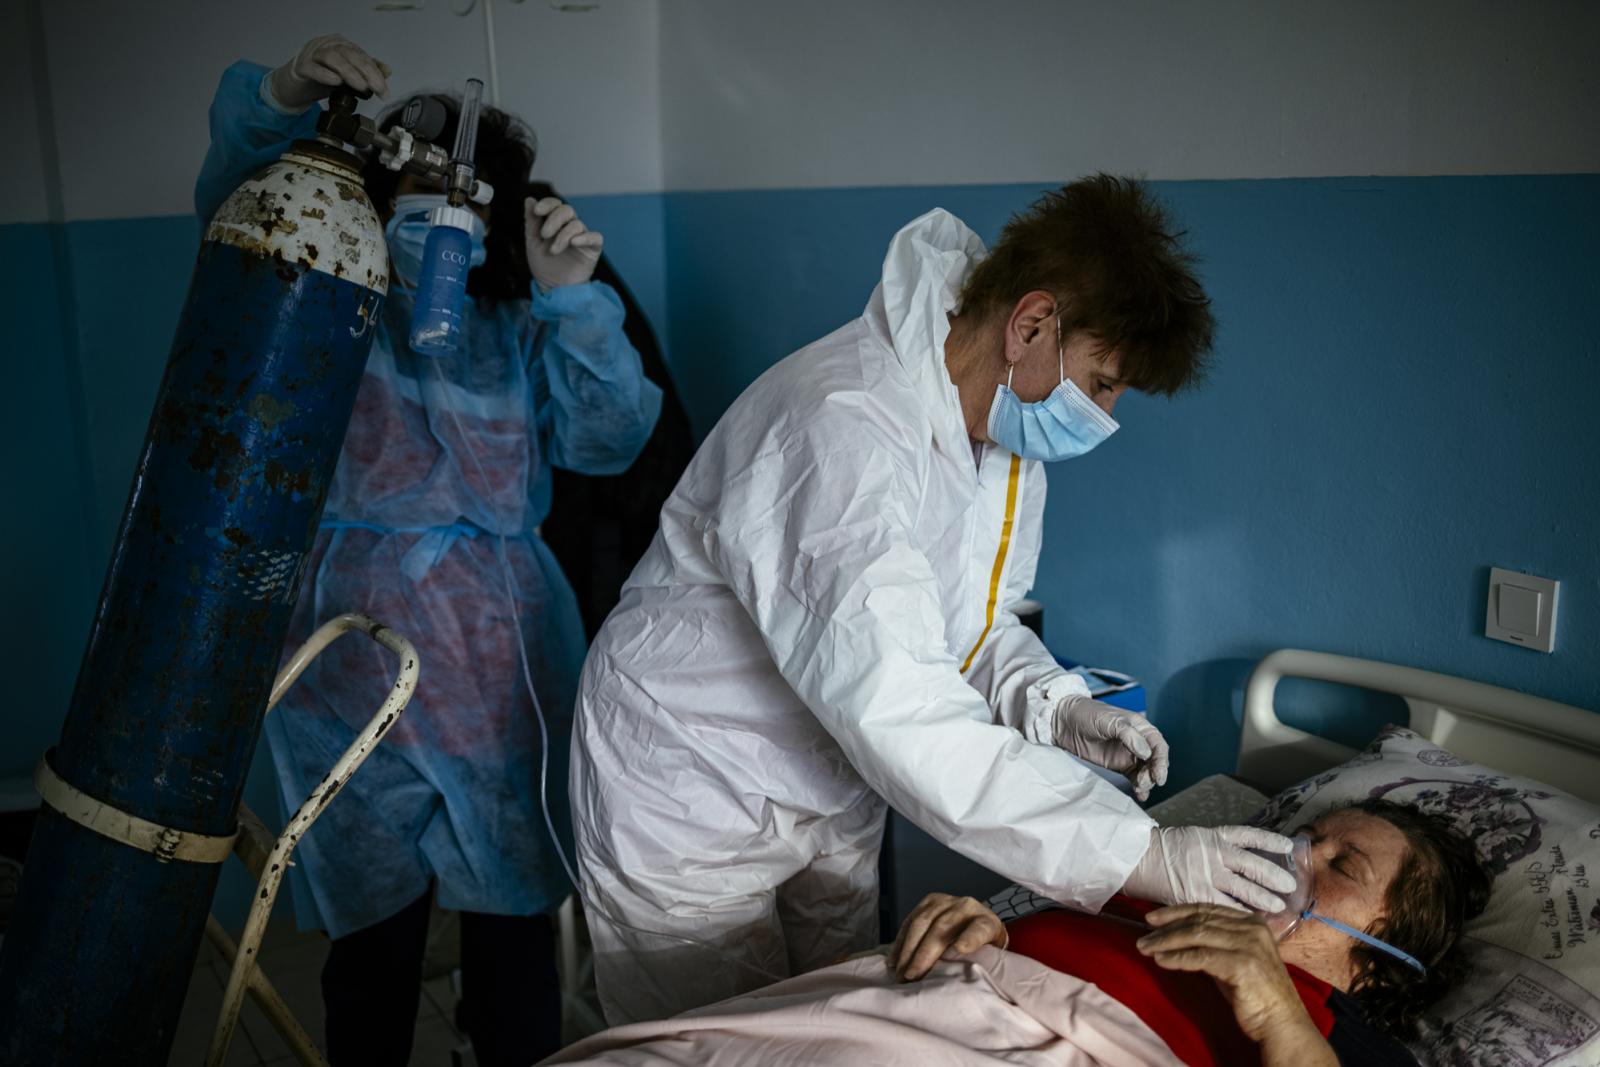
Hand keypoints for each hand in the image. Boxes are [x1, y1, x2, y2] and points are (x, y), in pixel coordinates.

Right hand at [266, 35, 389, 112]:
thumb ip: (366, 73)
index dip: (376, 74)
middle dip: (367, 73)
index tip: (384, 91)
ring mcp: (313, 54)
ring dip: (349, 72)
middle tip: (376, 89)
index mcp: (341, 46)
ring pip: (333, 57)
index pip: (362, 56)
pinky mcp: (301, 66)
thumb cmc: (321, 78)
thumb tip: (387, 70)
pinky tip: (336, 81)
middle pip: (350, 54)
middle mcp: (328, 45)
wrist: (295, 86)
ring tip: (361, 86)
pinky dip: (325, 74)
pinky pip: (313, 68)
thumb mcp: (347, 77)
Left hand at [525, 197, 603, 291]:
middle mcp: (569, 227)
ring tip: (553, 250)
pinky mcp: (593, 249)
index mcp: (555, 222)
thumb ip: (531, 222)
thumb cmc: (544, 265)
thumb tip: (529, 199)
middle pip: (567, 210)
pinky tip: (574, 242)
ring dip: (563, 235)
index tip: (536, 211)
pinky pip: (595, 237)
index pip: (554, 205)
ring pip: (577, 224)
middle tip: (544, 234)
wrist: (553, 288)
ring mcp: (582, 237)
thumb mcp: (533, 243)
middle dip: (554, 219)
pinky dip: (585, 237)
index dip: (547, 204)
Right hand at [889, 893, 1007, 980]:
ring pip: (921, 922)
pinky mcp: (928, 902)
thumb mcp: (989, 957)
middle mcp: (966, 906)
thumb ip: (979, 965)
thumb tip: (961, 987)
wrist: (979, 921)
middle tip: (911, 976)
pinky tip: (895, 960)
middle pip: (942, 927)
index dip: (970, 938)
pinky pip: (910, 921)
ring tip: (900, 972)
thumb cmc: (984, 947)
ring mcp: (945, 901)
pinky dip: (900, 942)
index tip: (961, 949)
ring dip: (907, 949)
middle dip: (924, 953)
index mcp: (987, 922)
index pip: (980, 929)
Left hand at [1052, 695, 1168, 800]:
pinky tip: (1140, 795)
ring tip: (1140, 787)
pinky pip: (1133, 778)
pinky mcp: (1116, 766)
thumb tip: (1146, 753)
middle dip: (1153, 773)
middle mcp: (1137, 742)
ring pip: (1145, 771)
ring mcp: (1127, 755)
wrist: (1065, 722)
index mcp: (1139, 728)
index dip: (1162, 761)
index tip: (1158, 774)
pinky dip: (1138, 787)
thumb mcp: (1110, 720)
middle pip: (1154, 761)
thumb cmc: (1088, 714)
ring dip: (1146, 781)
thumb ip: (1129, 735)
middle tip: (1145, 781)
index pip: (1158, 746)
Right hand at [1121, 825, 1294, 912]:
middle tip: (1291, 886)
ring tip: (1278, 907)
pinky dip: (1239, 914)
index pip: (1249, 836)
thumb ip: (1216, 850)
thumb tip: (1245, 863)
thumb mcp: (1192, 839)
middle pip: (1253, 865)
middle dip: (1273, 876)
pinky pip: (1224, 907)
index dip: (1270, 841)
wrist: (1136, 858)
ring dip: (1263, 898)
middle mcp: (1213, 853)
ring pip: (1243, 888)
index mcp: (1213, 836)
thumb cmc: (1164, 849)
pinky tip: (1253, 920)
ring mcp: (1205, 875)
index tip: (1289, 846)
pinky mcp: (1196, 895)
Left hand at [1137, 904, 1336, 1063]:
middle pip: (1199, 920)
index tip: (1153, 918)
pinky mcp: (1242, 964)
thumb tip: (1177, 934)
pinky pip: (1200, 956)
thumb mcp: (1234, 959)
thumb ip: (1214, 943)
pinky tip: (1161, 961)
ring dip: (1166, 941)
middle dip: (1167, 927)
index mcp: (1252, 922)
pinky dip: (1177, 958)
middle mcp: (1252, 928)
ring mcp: (1248, 944)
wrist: (1281, 1022)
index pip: (1207, 909)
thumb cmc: (1255, 994)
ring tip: (1146, 947)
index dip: (1177, 911)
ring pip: (1197, 934)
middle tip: (1143, 935)